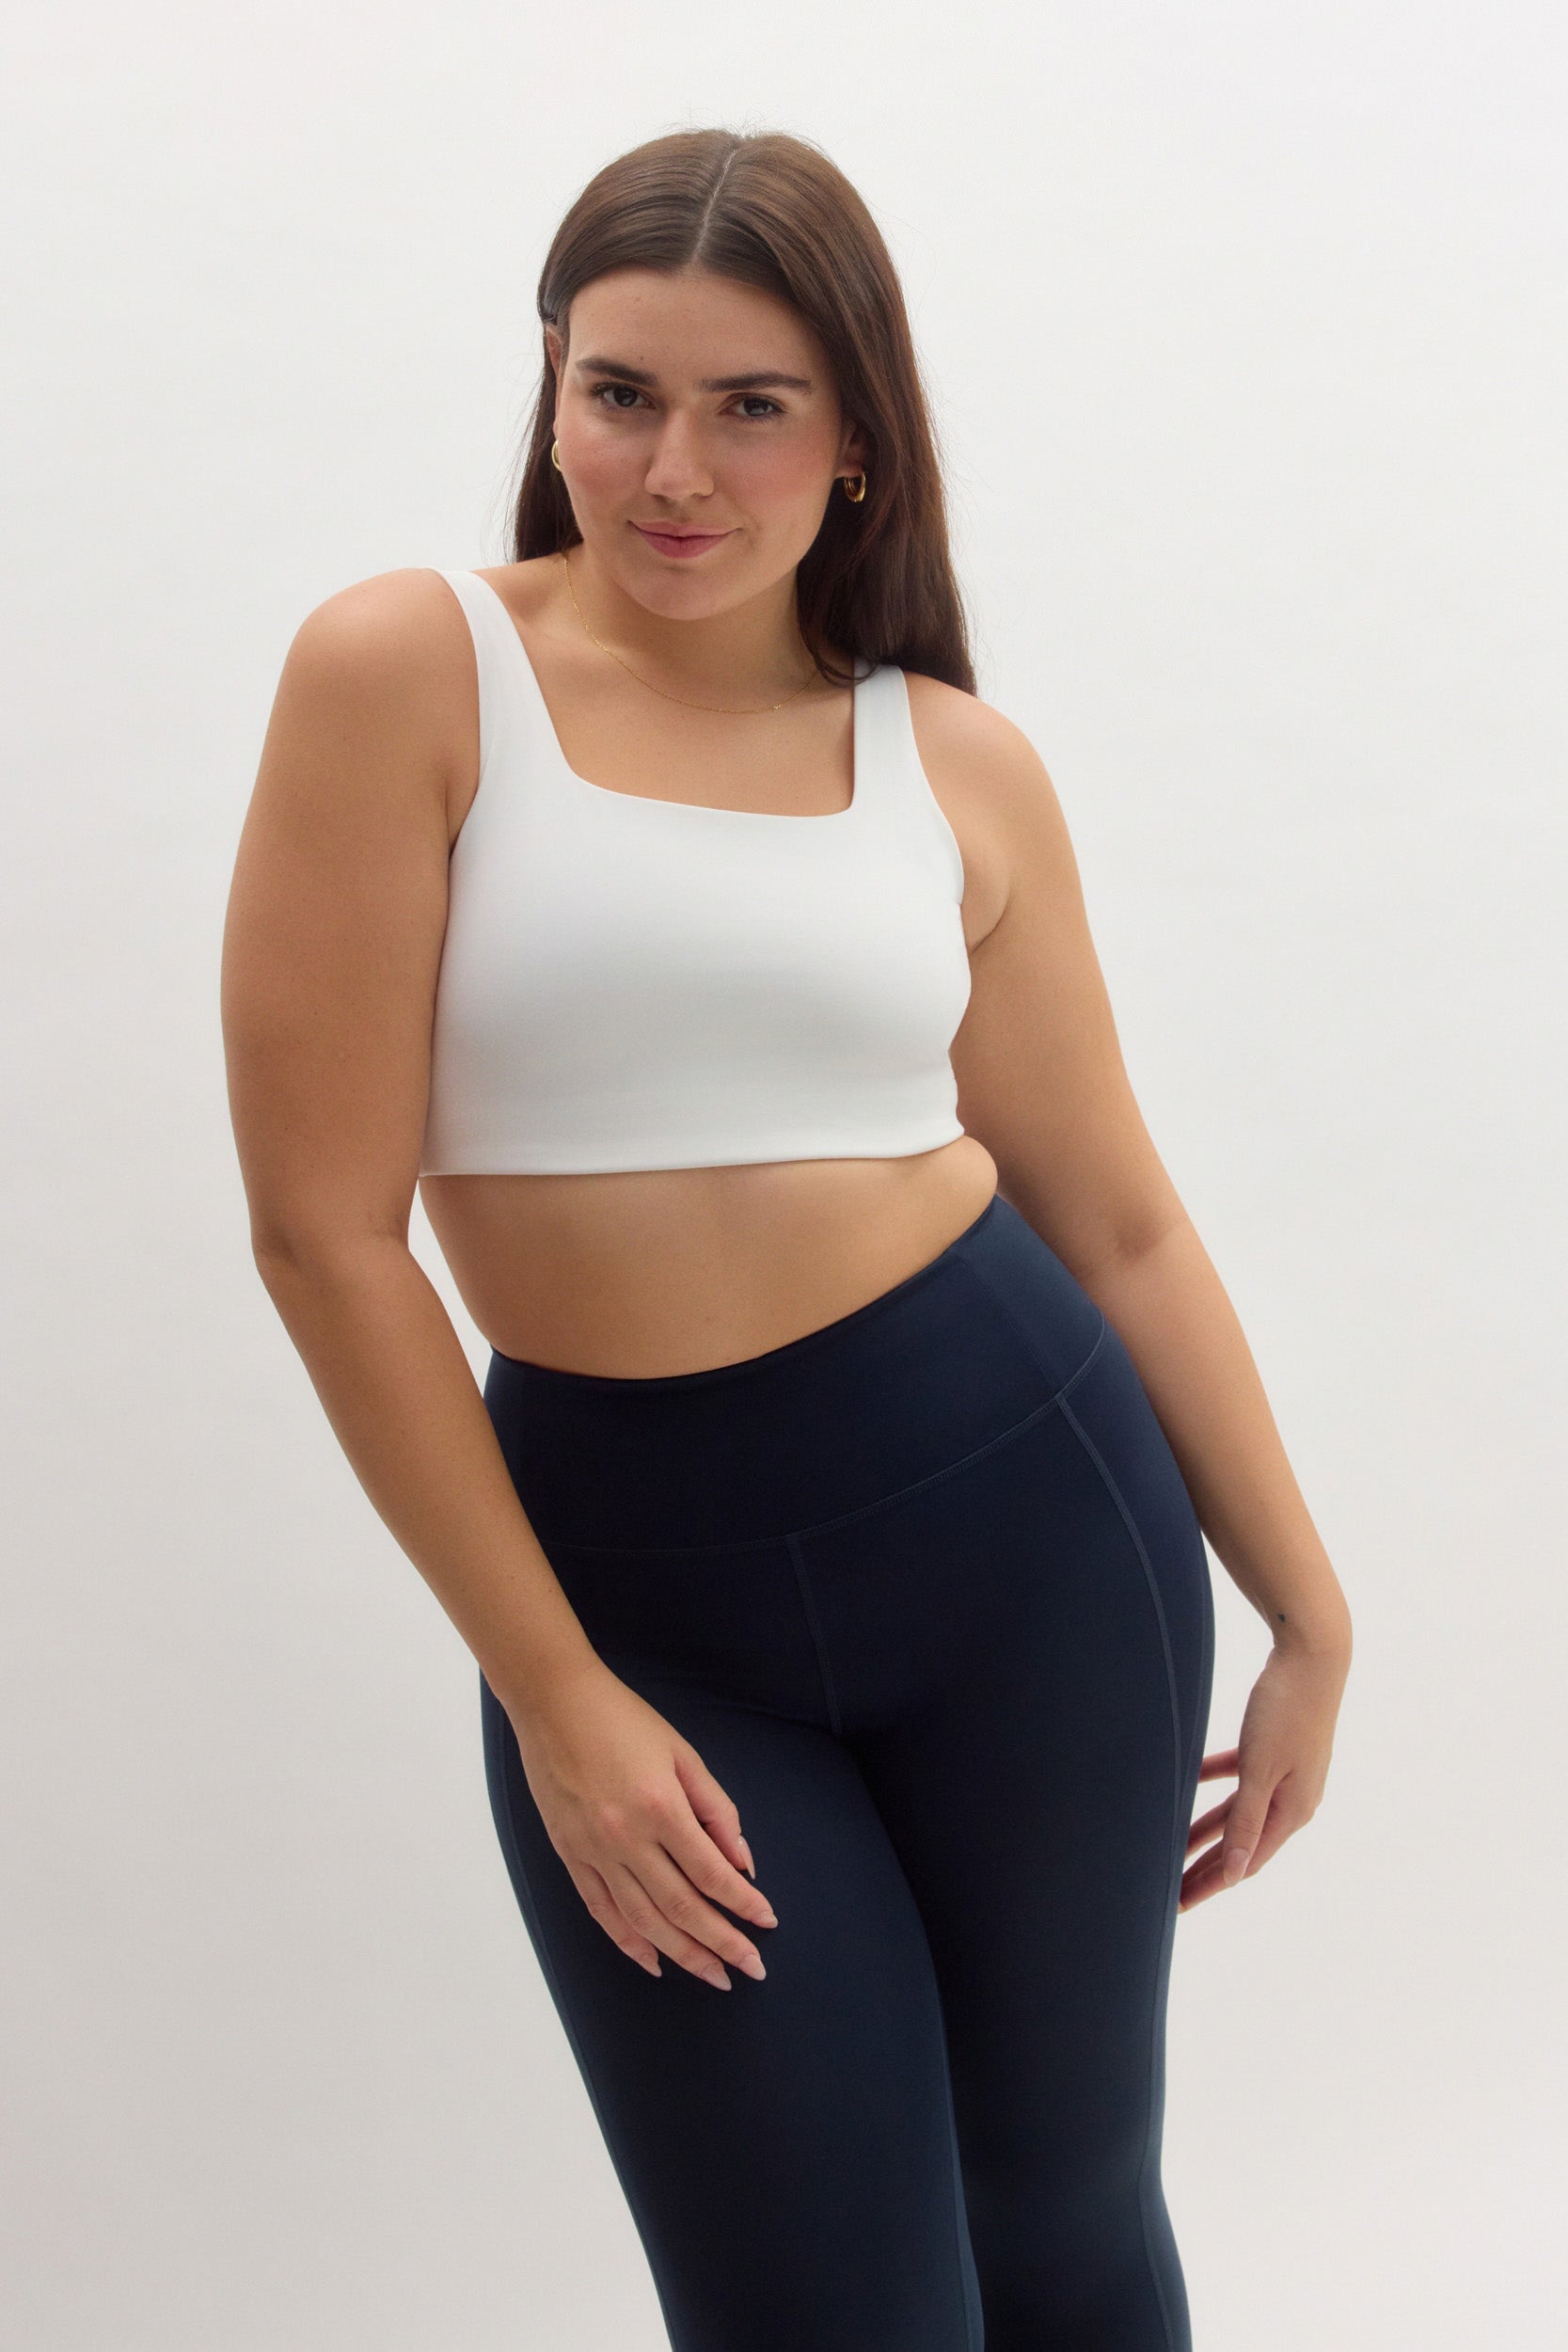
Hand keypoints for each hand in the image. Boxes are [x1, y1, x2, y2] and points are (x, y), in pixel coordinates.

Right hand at [507, 1655, 778, 1988]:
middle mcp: (626, 1837)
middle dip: (721, 1943)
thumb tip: (741, 1861)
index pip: (711, 1873)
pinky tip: (654, 1963)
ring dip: (682, 1953)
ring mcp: (593, 1851)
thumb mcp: (682, 1752)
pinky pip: (601, 1911)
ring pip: (643, 1920)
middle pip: (681, 1907)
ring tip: (713, 1975)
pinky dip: (628, 1943)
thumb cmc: (623, 1719)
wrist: (554, 1702)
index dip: (743, 1903)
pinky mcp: (569, 1855)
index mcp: (660, 1807)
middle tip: (751, 1969)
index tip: (767, 1922)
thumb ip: (716, 1809)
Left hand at [1179, 1640, 1348, 1910]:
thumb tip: (1235, 1875)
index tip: (1180, 1903)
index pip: (1245, 1862)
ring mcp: (1287, 1773)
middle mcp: (1293, 1799)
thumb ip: (1245, 1821)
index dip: (1211, 1883)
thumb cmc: (1285, 1709)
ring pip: (1237, 1811)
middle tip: (1170, 1888)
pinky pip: (1240, 1777)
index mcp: (1292, 1811)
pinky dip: (1215, 1782)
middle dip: (1205, 1866)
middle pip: (1241, 1843)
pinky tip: (1189, 1780)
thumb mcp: (1260, 1768)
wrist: (1313, 1653)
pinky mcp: (1277, 1748)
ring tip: (1172, 1846)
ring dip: (1205, 1829)